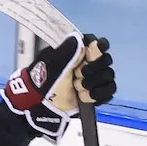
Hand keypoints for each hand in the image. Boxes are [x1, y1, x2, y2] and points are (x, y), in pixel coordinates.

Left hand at [0, 34, 115, 141]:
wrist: (38, 107)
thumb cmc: (42, 82)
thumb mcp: (51, 64)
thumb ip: (66, 51)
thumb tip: (78, 38)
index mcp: (76, 52)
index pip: (95, 43)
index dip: (99, 46)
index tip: (97, 50)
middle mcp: (86, 64)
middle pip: (105, 60)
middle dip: (94, 68)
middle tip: (78, 75)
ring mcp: (92, 79)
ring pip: (108, 75)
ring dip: (94, 82)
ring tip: (77, 88)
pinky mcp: (95, 94)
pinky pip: (109, 91)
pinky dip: (99, 94)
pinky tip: (85, 96)